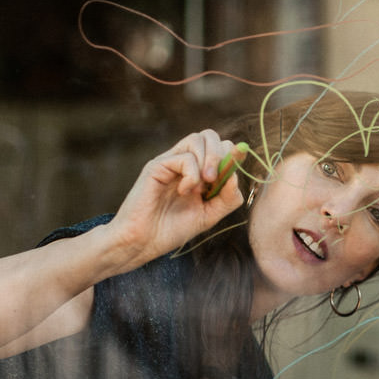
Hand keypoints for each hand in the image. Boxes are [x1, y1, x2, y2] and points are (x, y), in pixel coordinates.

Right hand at [101, 131, 248, 266]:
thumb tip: (236, 176)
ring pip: (197, 139)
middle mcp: (183, 163)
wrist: (143, 242)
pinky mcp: (157, 166)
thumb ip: (227, 199)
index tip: (230, 178)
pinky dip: (191, 175)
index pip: (220, 147)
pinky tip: (183, 192)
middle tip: (216, 180)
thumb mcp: (209, 216)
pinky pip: (184, 157)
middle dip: (221, 154)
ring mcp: (169, 162)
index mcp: (197, 172)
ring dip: (208, 161)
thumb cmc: (172, 230)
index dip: (231, 156)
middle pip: (209, 135)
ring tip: (201, 187)